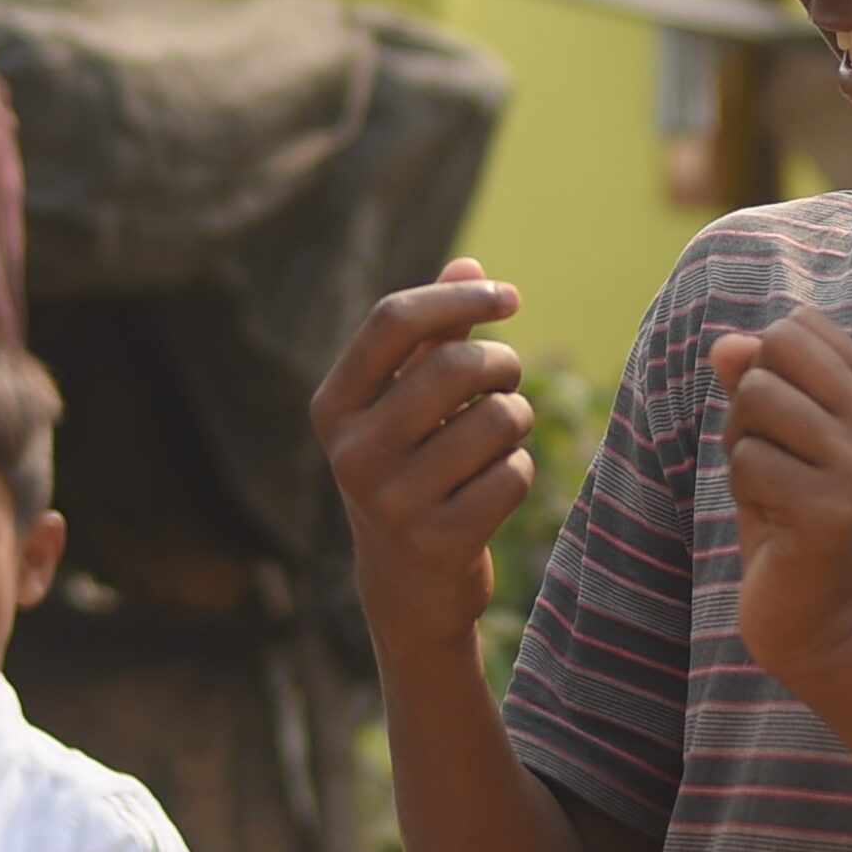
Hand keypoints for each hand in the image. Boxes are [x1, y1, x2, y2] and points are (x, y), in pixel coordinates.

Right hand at [313, 258, 537, 664]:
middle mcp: (350, 453)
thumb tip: (470, 263)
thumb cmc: (412, 469)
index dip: (460, 297)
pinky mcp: (438, 543)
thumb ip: (434, 335)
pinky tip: (495, 489)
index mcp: (332, 407)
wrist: (406, 588)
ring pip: (497, 420)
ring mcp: (391, 503)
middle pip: (455, 365)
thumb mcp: (406, 404)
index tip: (511, 297)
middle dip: (502, 364)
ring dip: (517, 420)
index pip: (393, 319)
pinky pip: (514, 475)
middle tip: (507, 380)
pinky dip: (519, 472)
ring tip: (500, 437)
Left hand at [709, 309, 851, 688]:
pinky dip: (743, 490)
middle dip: (749, 401)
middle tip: (771, 458)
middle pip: (778, 349)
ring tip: (773, 491)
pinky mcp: (834, 509)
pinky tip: (775, 522)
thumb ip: (755, 380)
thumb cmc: (791, 515)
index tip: (788, 430)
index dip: (768, 369)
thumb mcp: (772, 435)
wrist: (820, 617)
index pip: (800, 326)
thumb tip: (726, 345)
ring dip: (742, 447)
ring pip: (757, 398)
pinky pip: (748, 458)